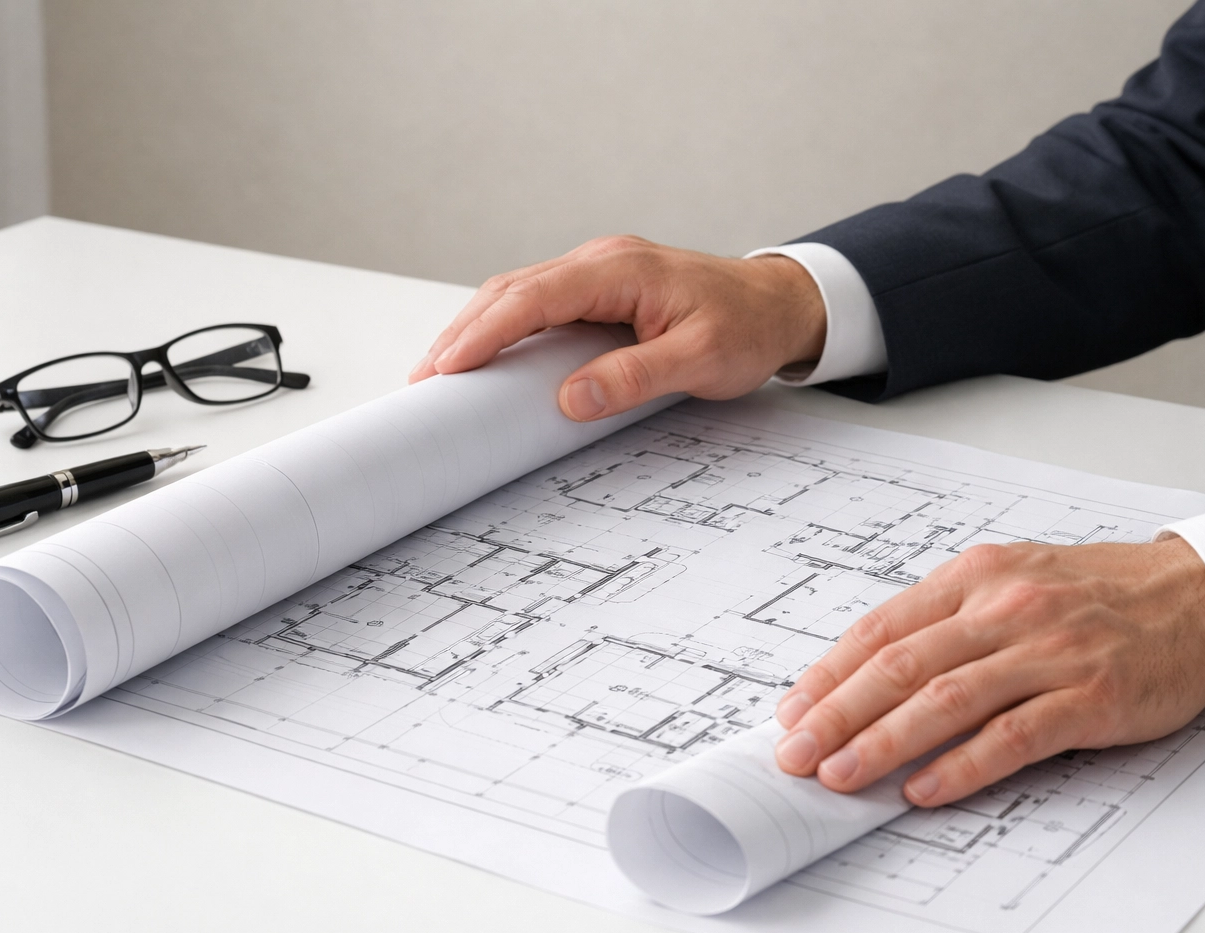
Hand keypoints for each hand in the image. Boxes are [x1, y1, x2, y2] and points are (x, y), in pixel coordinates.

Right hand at [409, 236, 825, 419]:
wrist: (780, 304)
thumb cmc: (746, 327)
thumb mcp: (700, 360)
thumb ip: (634, 378)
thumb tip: (569, 399)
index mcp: (619, 270)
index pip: (533, 297)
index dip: (485, 332)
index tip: (448, 365)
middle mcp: (600, 261)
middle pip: (512, 290)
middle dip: (463, 332)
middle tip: (424, 376)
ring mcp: (598, 272)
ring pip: (519, 292)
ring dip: (477, 327)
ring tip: (440, 368)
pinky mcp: (601, 289)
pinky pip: (539, 302)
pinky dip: (505, 325)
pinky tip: (487, 352)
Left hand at [774, 537, 1204, 805]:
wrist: (1199, 595)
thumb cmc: (1096, 594)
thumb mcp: (1012, 581)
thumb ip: (947, 621)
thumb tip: (868, 677)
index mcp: (977, 577)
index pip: (883, 629)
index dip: (830, 674)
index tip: (792, 712)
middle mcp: (1007, 608)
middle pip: (902, 666)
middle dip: (838, 715)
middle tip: (796, 754)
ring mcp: (1050, 652)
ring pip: (947, 700)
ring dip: (884, 743)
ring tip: (842, 777)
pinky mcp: (1092, 697)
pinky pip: (1013, 736)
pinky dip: (962, 766)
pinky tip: (924, 789)